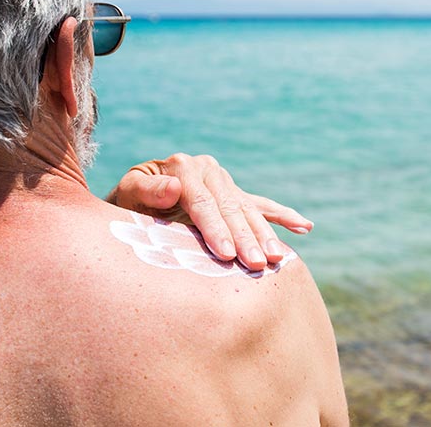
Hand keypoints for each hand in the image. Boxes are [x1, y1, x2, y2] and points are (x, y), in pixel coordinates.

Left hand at [106, 153, 313, 270]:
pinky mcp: (233, 194)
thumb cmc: (125, 202)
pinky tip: (304, 227)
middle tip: (257, 264)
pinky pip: (261, 205)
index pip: (204, 202)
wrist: (131, 199)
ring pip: (248, 209)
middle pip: (230, 207)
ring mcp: (223, 181)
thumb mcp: (127, 194)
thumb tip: (173, 187)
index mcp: (183, 167)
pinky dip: (282, 216)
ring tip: (277, 257)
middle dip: (245, 237)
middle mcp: (208, 169)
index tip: (226, 254)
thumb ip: (147, 190)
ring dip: (265, 234)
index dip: (216, 229)